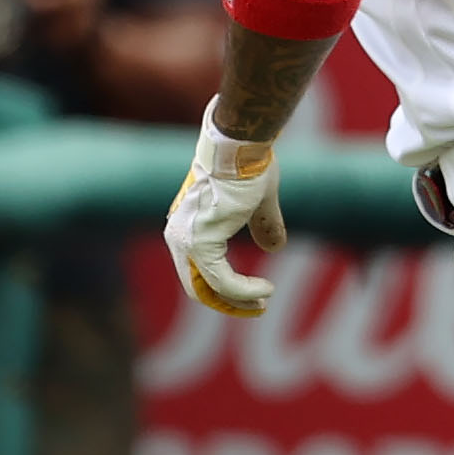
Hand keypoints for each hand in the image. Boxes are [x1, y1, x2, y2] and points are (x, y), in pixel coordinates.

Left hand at [166, 104, 287, 316]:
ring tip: (264, 300)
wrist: (241, 148)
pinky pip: (222, 281)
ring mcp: (186, 241)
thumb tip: (275, 247)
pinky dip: (244, 291)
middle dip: (230, 303)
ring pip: (210, 289)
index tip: (256, 296)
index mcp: (186, 227)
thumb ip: (263, 225)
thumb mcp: (258, 203)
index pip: (198, 272)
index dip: (226, 290)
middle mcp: (178, 236)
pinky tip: (265, 291)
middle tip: (259, 307)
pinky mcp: (200, 244)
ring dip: (239, 300)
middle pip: (199, 287)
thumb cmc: (248, 167)